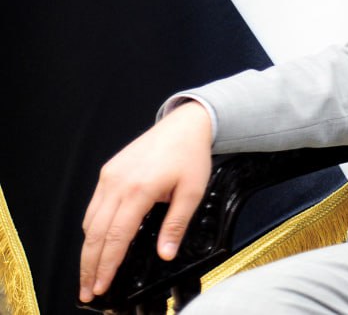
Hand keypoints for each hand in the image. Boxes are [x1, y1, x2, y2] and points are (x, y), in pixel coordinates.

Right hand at [79, 100, 213, 302]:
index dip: (107, 265)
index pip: (117, 236)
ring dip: (88, 249)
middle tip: (88, 290)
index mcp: (139, 189)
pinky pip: (94, 207)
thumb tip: (165, 254)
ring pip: (90, 221)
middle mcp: (118, 183)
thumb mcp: (193, 191)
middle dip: (90, 265)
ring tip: (90, 273)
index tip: (102, 285)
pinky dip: (92, 229)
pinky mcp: (108, 172)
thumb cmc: (190, 155)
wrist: (184, 124)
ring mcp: (109, 177)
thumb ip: (176, 224)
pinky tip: (97, 243)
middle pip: (96, 234)